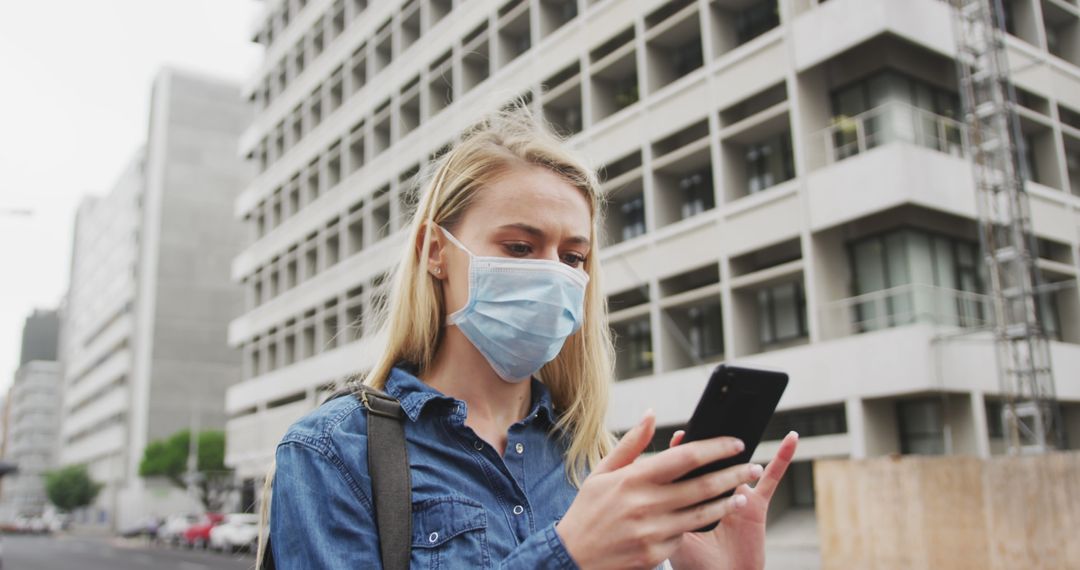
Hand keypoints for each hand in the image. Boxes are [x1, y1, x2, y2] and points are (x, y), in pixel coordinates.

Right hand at [555, 410, 763, 569]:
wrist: (573, 557)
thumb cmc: (589, 510)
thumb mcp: (602, 472)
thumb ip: (631, 443)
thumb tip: (651, 414)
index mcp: (634, 478)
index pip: (685, 457)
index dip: (715, 448)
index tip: (735, 443)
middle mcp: (645, 504)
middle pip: (703, 485)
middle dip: (733, 474)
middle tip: (753, 467)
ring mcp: (652, 531)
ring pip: (703, 513)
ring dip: (728, 502)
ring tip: (744, 493)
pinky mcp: (656, 553)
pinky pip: (685, 534)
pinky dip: (701, 524)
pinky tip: (715, 515)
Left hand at [668, 430, 799, 569]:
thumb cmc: (694, 564)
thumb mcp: (674, 535)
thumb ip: (671, 510)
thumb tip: (660, 485)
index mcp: (691, 497)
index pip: (684, 467)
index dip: (681, 451)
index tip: (680, 435)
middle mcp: (713, 492)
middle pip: (713, 461)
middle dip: (712, 443)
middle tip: (715, 418)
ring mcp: (737, 495)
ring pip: (739, 465)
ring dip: (741, 449)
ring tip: (743, 424)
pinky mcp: (757, 504)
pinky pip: (772, 478)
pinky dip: (783, 457)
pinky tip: (791, 439)